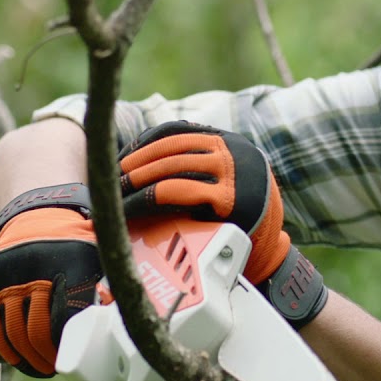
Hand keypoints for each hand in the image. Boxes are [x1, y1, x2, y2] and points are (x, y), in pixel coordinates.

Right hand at [0, 203, 101, 376]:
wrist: (37, 215)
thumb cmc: (75, 245)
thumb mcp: (97, 257)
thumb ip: (107, 288)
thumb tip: (120, 324)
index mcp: (72, 262)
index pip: (68, 314)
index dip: (69, 342)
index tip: (73, 357)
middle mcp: (38, 269)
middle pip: (39, 328)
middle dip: (47, 356)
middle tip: (54, 368)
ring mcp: (10, 276)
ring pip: (15, 330)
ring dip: (27, 357)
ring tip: (39, 366)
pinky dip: (1, 345)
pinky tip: (14, 356)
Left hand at [118, 121, 289, 283]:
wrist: (271, 249)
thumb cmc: (239, 216)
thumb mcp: (226, 179)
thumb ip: (200, 164)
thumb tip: (144, 159)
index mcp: (228, 141)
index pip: (177, 130)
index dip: (144, 143)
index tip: (123, 159)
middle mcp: (232, 151)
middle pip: (169, 147)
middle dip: (134, 163)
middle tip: (110, 180)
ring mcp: (231, 172)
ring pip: (169, 167)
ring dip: (135, 180)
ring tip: (114, 195)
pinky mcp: (227, 199)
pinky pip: (175, 192)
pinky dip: (146, 199)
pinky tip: (131, 209)